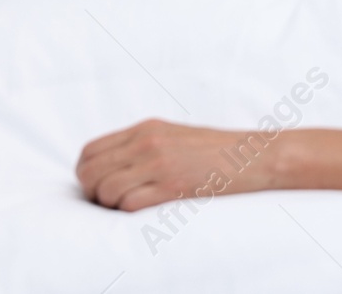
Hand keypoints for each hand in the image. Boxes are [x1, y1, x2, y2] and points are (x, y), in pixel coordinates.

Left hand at [76, 118, 283, 211]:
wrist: (255, 155)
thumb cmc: (217, 151)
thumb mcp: (174, 136)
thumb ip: (141, 146)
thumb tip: (109, 169)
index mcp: (146, 129)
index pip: (90, 151)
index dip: (86, 174)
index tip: (99, 186)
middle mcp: (147, 143)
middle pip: (90, 172)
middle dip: (92, 192)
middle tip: (110, 201)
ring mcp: (160, 163)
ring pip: (105, 189)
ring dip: (110, 205)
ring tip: (128, 206)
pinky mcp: (172, 185)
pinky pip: (129, 203)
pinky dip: (129, 211)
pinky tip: (145, 208)